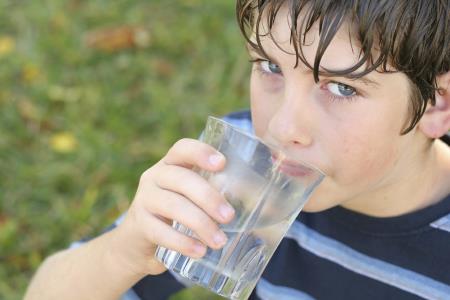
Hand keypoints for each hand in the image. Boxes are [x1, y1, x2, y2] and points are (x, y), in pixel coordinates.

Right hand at [111, 138, 234, 276]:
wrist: (136, 243)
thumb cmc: (175, 216)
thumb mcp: (189, 198)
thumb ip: (212, 193)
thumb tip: (263, 205)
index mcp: (170, 164)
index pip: (182, 148)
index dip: (201, 152)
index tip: (222, 163)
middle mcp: (154, 176)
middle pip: (182, 178)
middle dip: (208, 197)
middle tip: (229, 217)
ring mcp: (144, 199)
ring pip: (173, 206)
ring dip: (200, 224)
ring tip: (219, 241)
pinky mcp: (139, 225)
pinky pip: (161, 232)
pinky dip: (183, 242)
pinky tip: (200, 251)